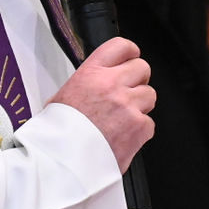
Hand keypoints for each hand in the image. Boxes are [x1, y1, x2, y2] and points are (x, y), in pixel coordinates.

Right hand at [49, 37, 154, 172]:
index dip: (129, 52)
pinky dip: (140, 131)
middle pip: (142, 68)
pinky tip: (123, 136)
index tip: (130, 59)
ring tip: (123, 118)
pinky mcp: (139, 127)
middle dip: (138, 80)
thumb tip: (89, 88)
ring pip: (150, 95)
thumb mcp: (59, 100)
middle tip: (128, 93)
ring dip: (140, 106)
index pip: (121, 46)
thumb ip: (82, 87)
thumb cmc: (57, 135)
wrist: (64, 162)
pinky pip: (149, 123)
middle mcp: (112, 85)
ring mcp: (128, 106)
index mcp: (91, 74)